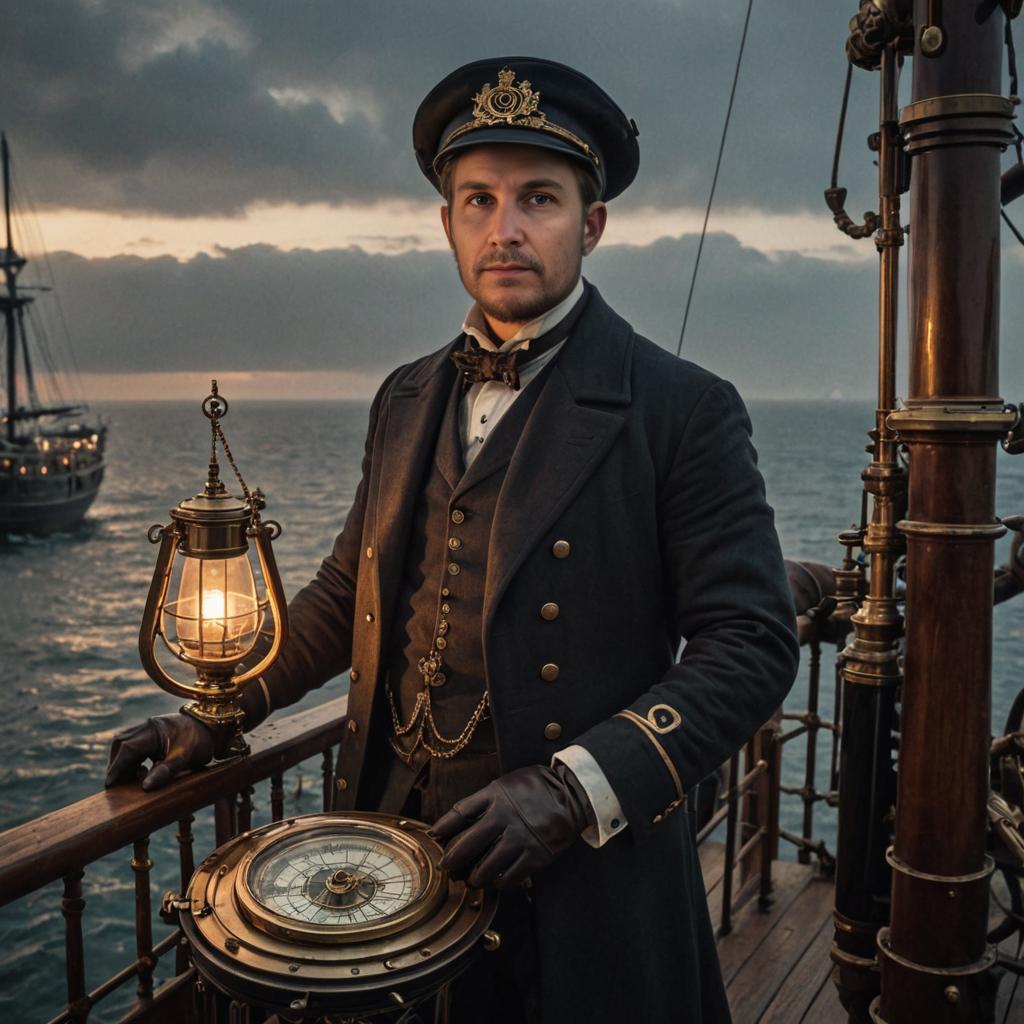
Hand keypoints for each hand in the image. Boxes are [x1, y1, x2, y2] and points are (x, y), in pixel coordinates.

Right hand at [105, 712, 215, 790]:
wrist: (213, 726)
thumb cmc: (199, 741)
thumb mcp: (185, 758)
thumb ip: (165, 771)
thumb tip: (145, 787)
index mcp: (153, 730)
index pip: (127, 749)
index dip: (117, 768)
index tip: (110, 785)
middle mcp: (147, 726)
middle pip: (121, 745)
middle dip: (117, 765)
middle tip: (118, 785)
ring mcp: (148, 727)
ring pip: (125, 743)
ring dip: (123, 761)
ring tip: (131, 779)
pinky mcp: (152, 731)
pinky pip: (133, 743)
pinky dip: (132, 757)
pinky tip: (142, 770)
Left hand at [429, 764, 593, 889]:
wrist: (572, 794)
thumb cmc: (537, 786)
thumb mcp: (507, 783)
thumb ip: (485, 799)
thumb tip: (460, 817)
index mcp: (496, 796)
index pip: (460, 813)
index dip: (443, 827)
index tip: (433, 835)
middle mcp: (505, 818)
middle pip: (467, 845)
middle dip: (452, 860)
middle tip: (446, 867)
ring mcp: (520, 839)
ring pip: (486, 867)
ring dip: (474, 877)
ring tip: (471, 879)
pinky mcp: (535, 856)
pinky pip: (509, 877)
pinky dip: (499, 882)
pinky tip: (495, 881)